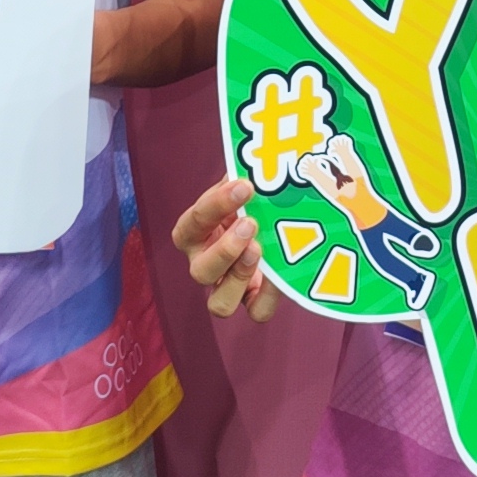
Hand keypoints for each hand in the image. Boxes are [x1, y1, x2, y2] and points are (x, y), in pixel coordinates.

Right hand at [176, 173, 272, 320]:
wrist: (277, 222)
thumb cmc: (250, 201)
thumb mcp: (243, 188)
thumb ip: (240, 179)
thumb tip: (251, 164)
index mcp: (195, 234)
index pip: (193, 223)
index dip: (216, 205)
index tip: (244, 185)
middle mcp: (205, 264)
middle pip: (200, 272)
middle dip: (225, 250)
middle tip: (251, 224)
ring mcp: (227, 287)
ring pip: (219, 304)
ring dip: (240, 277)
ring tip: (260, 250)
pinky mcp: (253, 300)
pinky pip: (257, 312)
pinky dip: (269, 297)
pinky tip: (283, 274)